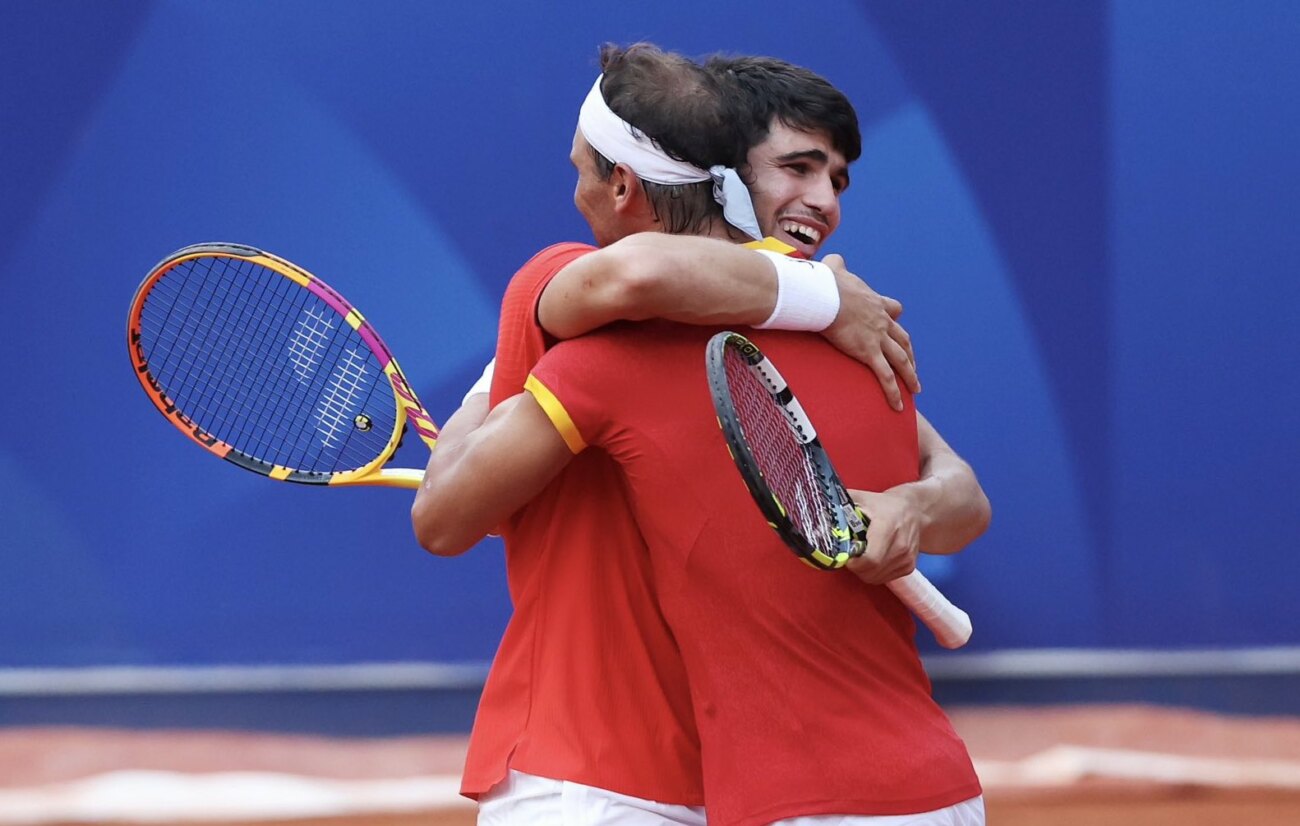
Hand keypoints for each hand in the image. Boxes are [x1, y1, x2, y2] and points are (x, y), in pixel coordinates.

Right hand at [819, 254, 918, 411]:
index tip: (896, 320)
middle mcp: (881, 321)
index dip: (895, 317)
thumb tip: (832, 258)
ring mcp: (877, 338)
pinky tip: (899, 406)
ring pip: (901, 360)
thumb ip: (837, 264)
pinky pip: (886, 376)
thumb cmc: (826, 283)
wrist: (823, 295)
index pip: (892, 310)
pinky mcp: (868, 353)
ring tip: (916, 388)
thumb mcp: (835, 269)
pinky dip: (894, 392)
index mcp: (873, 302)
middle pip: (902, 339)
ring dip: (910, 375)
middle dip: (909, 353)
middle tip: (913, 365)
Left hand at [844, 488, 921, 583]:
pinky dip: (874, 573)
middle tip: (850, 555)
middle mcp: (900, 545)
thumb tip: (816, 509)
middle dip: (855, 567)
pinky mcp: (909, 566)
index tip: (845, 556)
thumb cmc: (883, 505)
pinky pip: (884, 579)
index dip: (853, 563)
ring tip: (861, 555)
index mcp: (887, 526)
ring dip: (864, 571)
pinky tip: (873, 558)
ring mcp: (906, 557)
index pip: (870, 558)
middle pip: (871, 571)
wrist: (914, 511)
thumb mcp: (861, 498)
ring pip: (876, 578)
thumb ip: (839, 504)